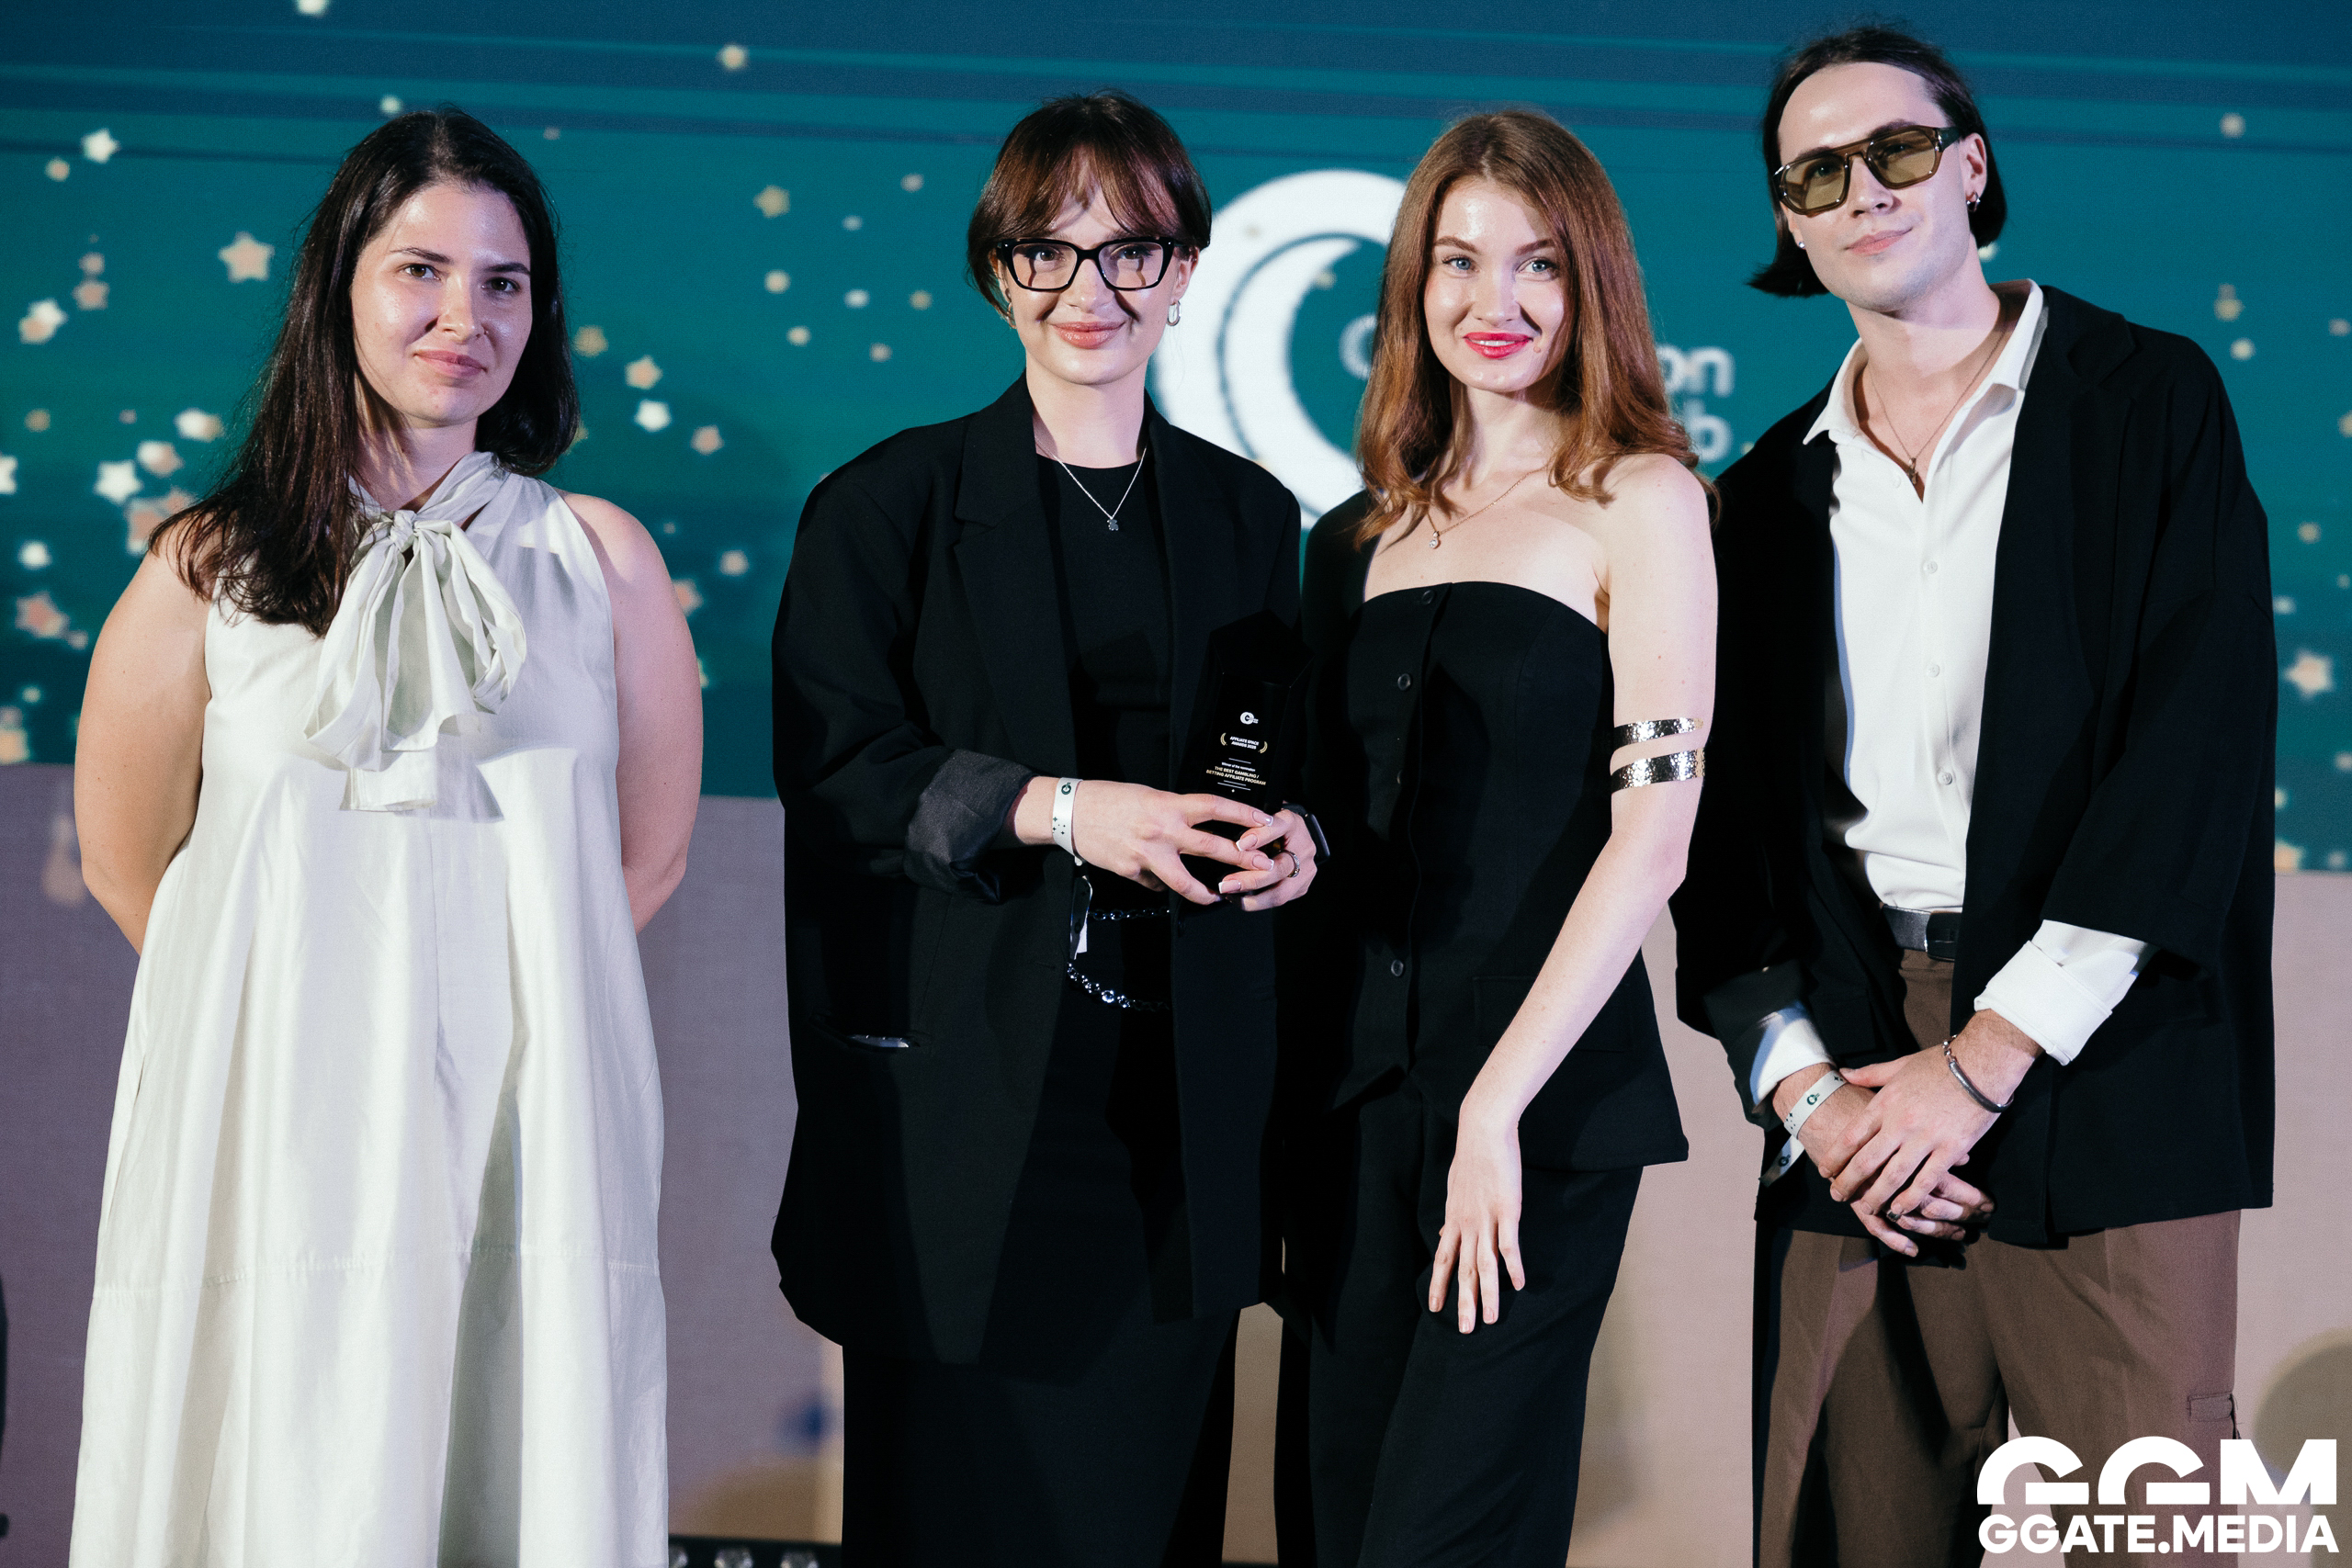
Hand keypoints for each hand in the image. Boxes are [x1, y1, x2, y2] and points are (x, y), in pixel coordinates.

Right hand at [1012, 777, 1273, 904]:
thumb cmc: (1109, 799)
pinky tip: (1160, 880)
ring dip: (1204, 891)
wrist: (1071, 812)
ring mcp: (1146, 854)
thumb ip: (1173, 811)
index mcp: (1167, 804)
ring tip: (1217, 897)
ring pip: (1183, 880)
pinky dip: (1161, 883)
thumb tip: (1194, 825)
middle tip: (1262, 867)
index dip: (1242, 814)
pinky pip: (1154, 883)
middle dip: (1240, 858)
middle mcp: (1161, 830)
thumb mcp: (1148, 795)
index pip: (1214, 807)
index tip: (1264, 821)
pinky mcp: (1131, 871)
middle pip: (1209, 846)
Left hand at [1222, 808, 1319, 910]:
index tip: (1241, 844)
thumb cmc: (1269, 825)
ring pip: (1281, 891)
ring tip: (1231, 896)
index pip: (1279, 827)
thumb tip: (1222, 835)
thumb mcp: (1259, 818)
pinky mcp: (1301, 885)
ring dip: (1253, 898)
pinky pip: (1279, 899)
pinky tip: (1240, 900)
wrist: (1293, 835)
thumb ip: (1246, 824)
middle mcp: (1303, 847)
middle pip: (1280, 868)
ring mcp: (1305, 869)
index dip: (1261, 836)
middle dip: (1251, 878)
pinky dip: (1257, 902)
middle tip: (1227, 883)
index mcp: (1292, 823)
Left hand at [1429, 1104, 1524, 1333]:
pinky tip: (1519, 1285)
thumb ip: (1451, 1213)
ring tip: (1489, 1319)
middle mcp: (1466, 1223)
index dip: (1440, 1284)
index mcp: (1453, 1218)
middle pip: (1464, 1270)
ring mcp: (1486, 1218)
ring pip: (1485, 1264)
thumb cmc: (1470, 1156)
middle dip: (1463, 1301)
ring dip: (1487, 1294)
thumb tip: (1444, 1230)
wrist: (1482, 1130)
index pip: (1443, 1258)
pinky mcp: (1507, 1210)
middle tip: (1465, 1330)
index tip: (1435, 1308)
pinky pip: (1509, 1244)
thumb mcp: (1453, 1187)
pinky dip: (1513, 1266)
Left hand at [1774, 1067, 1995, 1255]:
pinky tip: (1901, 1209)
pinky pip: (1928, 1179)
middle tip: (1838, 1196)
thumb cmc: (1940, 1064)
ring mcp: (1926, 1138)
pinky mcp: (1951, 1149)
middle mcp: (1900, 1123)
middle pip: (1867, 1160)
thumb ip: (1869, 1074)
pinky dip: (1912, 1197)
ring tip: (1867, 1209)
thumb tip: (1843, 1073)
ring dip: (1877, 1195)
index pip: (1852, 1136)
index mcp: (1885, 1103)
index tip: (1825, 1171)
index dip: (1836, 1157)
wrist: (1981, 1063)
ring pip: (1894, 1175)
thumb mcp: (1899, 1066)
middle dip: (1849, 1182)